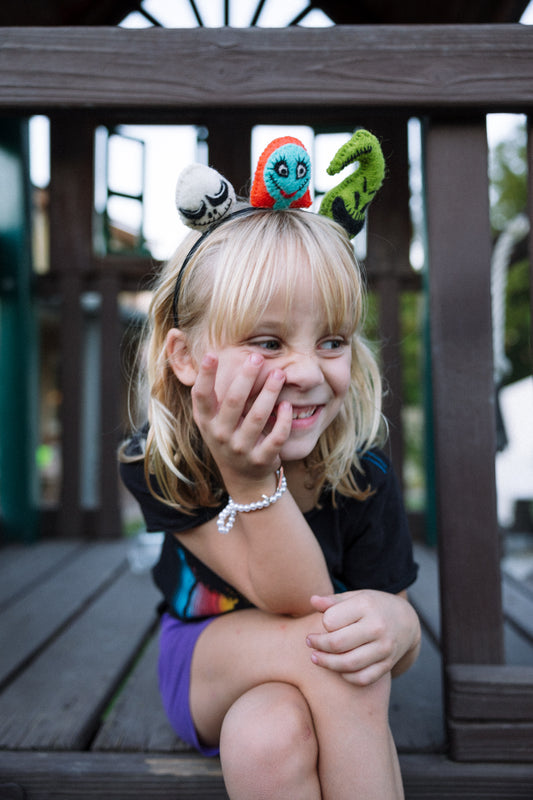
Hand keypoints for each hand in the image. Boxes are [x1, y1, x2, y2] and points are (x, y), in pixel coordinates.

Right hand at [191, 352, 292, 492]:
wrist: (241, 475)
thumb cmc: (227, 434)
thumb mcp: (212, 418)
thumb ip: (211, 395)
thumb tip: (209, 354)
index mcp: (206, 421)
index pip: (201, 396)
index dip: (204, 376)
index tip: (211, 354)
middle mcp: (220, 435)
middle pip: (233, 401)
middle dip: (246, 377)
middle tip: (257, 358)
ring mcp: (240, 449)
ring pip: (257, 417)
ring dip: (269, 393)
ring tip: (279, 374)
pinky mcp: (261, 459)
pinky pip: (276, 438)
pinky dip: (283, 420)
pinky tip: (287, 405)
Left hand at [306, 590, 420, 685]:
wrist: (406, 621)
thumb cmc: (373, 606)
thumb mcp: (355, 596)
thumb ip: (333, 601)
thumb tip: (312, 601)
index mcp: (366, 606)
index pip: (331, 620)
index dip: (323, 623)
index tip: (322, 624)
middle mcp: (377, 627)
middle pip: (338, 644)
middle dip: (318, 645)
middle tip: (309, 642)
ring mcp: (384, 648)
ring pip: (348, 664)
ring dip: (327, 663)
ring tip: (315, 657)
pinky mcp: (387, 665)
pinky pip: (362, 678)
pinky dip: (346, 676)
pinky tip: (338, 669)